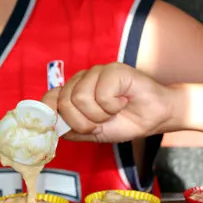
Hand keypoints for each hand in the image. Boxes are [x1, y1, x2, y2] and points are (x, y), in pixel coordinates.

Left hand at [41, 62, 173, 142]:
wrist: (154, 118)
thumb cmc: (123, 122)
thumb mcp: (91, 132)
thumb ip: (68, 128)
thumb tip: (49, 125)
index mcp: (73, 92)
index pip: (49, 99)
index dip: (54, 116)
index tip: (70, 128)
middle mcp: (81, 80)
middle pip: (64, 103)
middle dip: (83, 122)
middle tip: (101, 122)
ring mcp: (96, 72)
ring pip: (80, 98)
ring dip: (100, 114)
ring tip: (113, 111)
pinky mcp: (113, 70)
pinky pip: (101, 94)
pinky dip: (114, 106)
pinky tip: (123, 101)